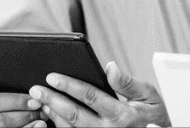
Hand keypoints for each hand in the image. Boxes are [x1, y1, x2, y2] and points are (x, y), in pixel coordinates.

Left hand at [27, 61, 169, 127]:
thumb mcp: (150, 96)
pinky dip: (58, 125)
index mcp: (121, 114)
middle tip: (36, 89)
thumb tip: (110, 66)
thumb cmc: (153, 117)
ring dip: (52, 114)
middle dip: (52, 100)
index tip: (53, 76)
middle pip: (73, 114)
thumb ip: (128, 82)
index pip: (90, 97)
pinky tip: (50, 115)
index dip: (70, 85)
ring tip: (40, 100)